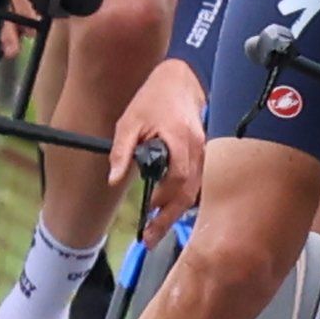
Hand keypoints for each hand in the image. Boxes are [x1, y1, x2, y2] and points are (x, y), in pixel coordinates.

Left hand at [108, 60, 206, 236]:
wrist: (180, 80)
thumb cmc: (154, 99)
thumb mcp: (129, 122)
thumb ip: (122, 152)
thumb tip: (115, 179)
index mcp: (180, 141)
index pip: (177, 180)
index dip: (162, 199)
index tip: (147, 211)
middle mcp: (198, 150)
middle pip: (189, 193)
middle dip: (169, 218)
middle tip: (150, 238)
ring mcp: (205, 152)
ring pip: (196, 191)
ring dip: (177, 212)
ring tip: (157, 229)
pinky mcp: (204, 155)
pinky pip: (198, 183)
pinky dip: (184, 199)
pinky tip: (170, 210)